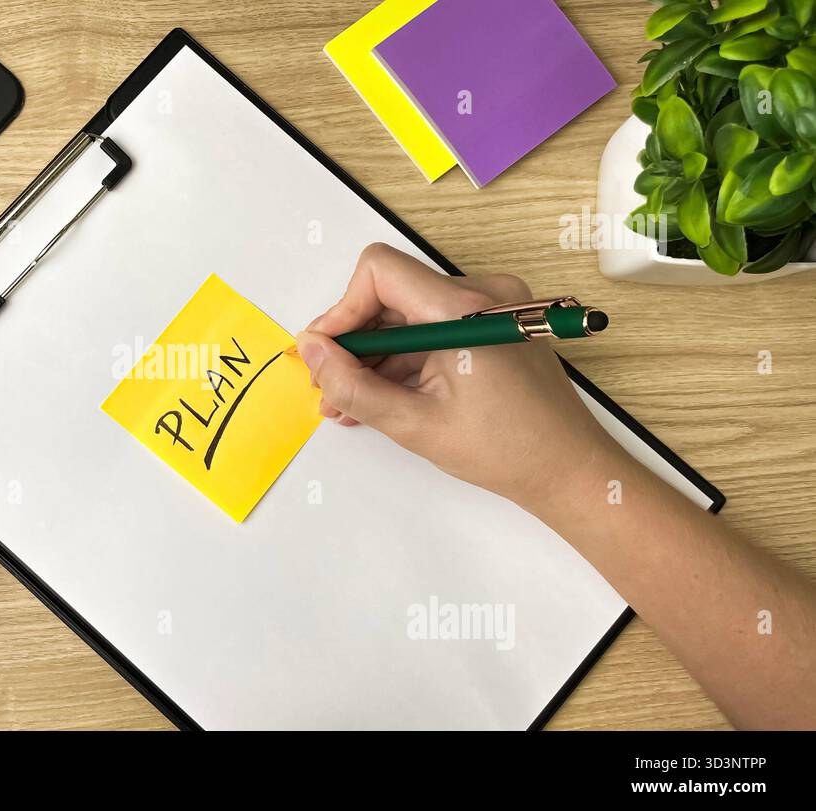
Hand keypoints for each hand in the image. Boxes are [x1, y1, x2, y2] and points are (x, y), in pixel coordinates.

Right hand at [295, 243, 629, 505]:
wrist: (569, 469)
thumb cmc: (510, 450)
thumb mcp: (414, 424)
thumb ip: (353, 385)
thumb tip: (312, 352)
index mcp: (465, 309)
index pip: (380, 271)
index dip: (343, 309)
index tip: (326, 351)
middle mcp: (482, 294)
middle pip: (390, 293)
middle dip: (353, 339)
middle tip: (329, 384)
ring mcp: (490, 306)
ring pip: (407, 312)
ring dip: (374, 354)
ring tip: (350, 401)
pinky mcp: (492, 323)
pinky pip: (431, 326)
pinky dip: (403, 357)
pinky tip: (383, 395)